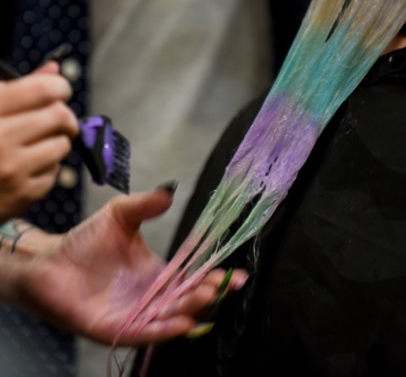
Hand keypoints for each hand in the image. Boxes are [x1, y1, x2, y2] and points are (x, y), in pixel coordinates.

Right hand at [0, 62, 78, 220]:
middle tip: (55, 119)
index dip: (59, 86)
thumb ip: (18, 88)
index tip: (58, 90)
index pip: (43, 90)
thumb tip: (54, 69)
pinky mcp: (22, 195)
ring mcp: (11, 171)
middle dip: (63, 116)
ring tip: (33, 144)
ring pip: (62, 145)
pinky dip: (46, 168)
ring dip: (55, 142)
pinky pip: (55, 172)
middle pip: (60, 116)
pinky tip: (24, 167)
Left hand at [13, 189, 247, 344]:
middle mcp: (152, 297)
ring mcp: (135, 314)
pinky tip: (180, 323)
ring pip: (170, 317)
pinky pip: (143, 333)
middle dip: (208, 293)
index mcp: (159, 274)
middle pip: (188, 300)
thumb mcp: (121, 215)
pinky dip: (162, 330)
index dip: (217, 277)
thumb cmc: (86, 241)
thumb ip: (146, 204)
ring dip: (190, 310)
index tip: (238, 273)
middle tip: (222, 283)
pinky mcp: (114, 328)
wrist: (49, 262)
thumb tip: (170, 189)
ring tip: (206, 296)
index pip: (195, 278)